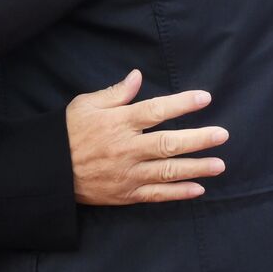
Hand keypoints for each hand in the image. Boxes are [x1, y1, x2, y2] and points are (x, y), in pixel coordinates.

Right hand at [67, 69, 227, 204]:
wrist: (50, 170)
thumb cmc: (68, 132)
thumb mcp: (86, 104)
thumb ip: (115, 93)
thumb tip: (137, 76)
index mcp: (119, 123)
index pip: (156, 110)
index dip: (182, 104)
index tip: (204, 98)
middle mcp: (127, 148)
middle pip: (168, 144)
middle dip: (198, 139)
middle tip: (222, 135)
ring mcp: (128, 173)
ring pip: (168, 171)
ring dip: (196, 168)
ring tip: (219, 164)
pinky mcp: (127, 194)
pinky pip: (157, 195)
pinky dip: (178, 193)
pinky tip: (198, 189)